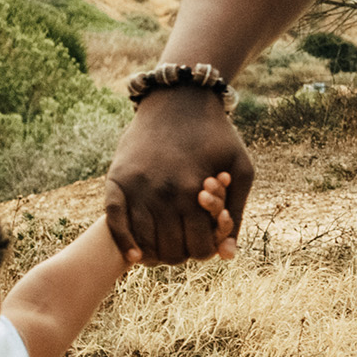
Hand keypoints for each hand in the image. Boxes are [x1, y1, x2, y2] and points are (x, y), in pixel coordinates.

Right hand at [107, 87, 250, 266]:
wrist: (180, 100)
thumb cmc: (217, 136)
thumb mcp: (242, 169)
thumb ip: (237, 213)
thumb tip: (228, 256)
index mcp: (194, 192)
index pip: (199, 247)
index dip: (205, 252)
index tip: (206, 246)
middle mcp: (163, 193)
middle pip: (170, 250)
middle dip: (181, 255)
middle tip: (184, 248)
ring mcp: (137, 187)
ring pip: (144, 242)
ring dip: (155, 254)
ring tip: (164, 251)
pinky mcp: (117, 180)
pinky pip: (115, 223)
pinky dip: (124, 244)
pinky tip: (135, 256)